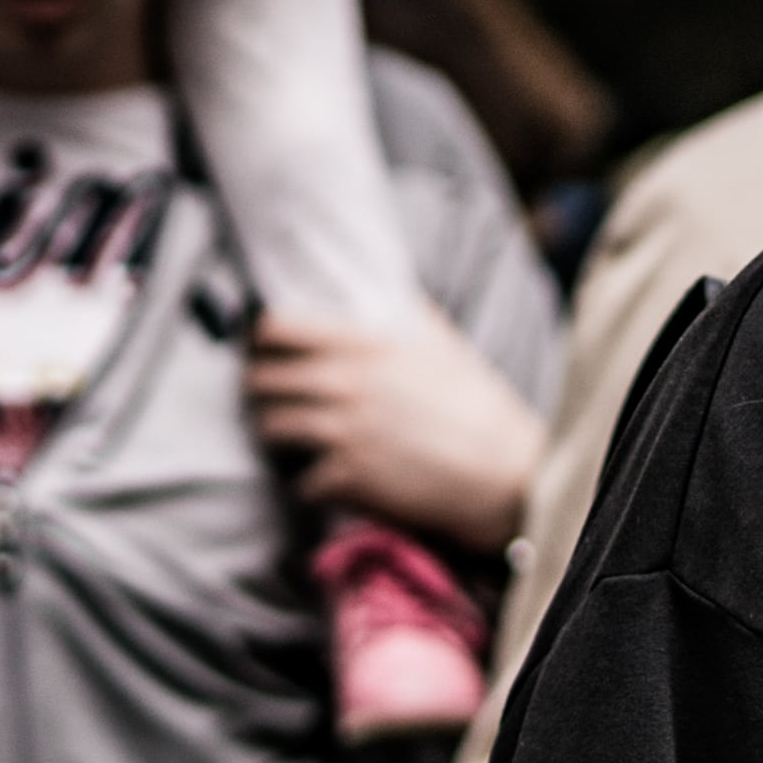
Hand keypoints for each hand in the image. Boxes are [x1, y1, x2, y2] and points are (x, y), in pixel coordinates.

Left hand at [247, 303, 543, 551]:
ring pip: (269, 429)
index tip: (261, 346)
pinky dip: (308, 483)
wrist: (502, 472)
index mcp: (363, 346)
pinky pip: (299, 481)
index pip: (276, 328)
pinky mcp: (345, 479)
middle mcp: (344, 385)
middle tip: (271, 394)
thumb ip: (402, 311)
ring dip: (275, 434)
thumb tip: (381, 279)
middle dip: (261, 388)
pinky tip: (325, 478)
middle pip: (260, 380)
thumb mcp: (440, 343)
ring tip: (288, 436)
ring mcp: (341, 434)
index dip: (260, 337)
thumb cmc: (476, 404)